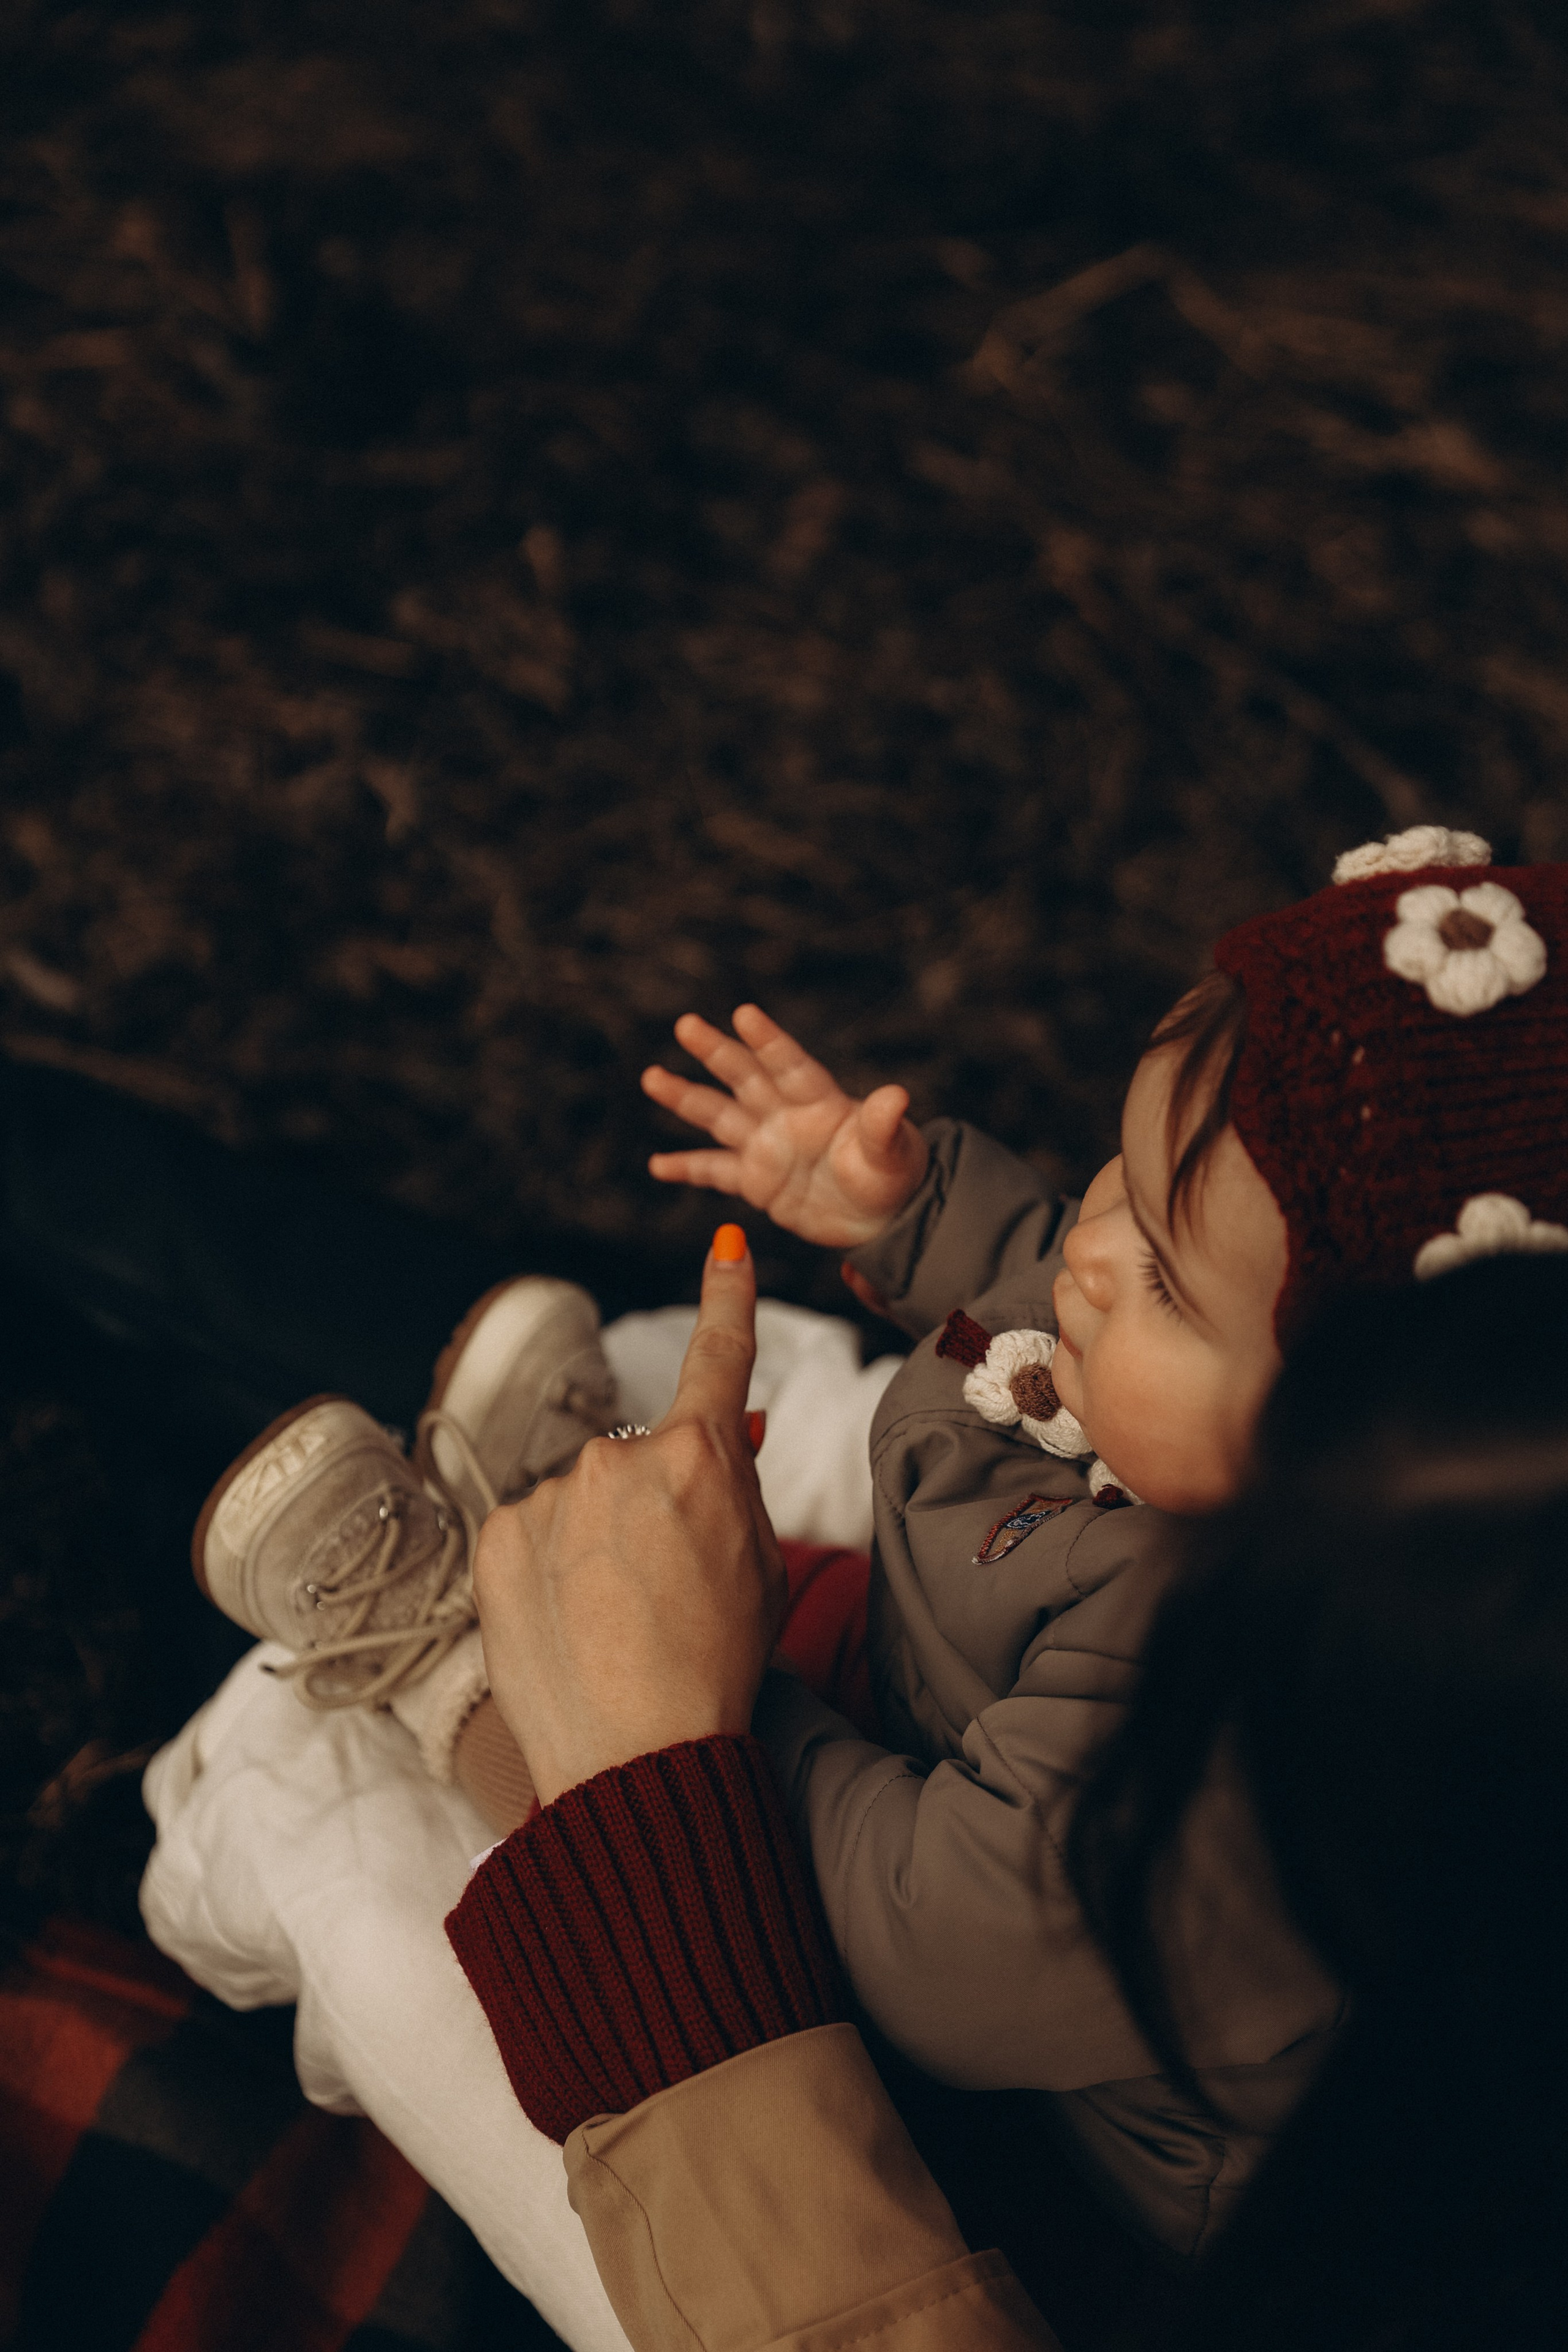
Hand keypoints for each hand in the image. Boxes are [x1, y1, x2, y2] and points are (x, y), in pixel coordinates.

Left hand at [471, 1227, 786, 1806]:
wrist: (635, 1759)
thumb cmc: (716, 1669)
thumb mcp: (762, 1567)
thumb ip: (737, 1488)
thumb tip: (726, 1431)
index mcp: (701, 1459)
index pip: (721, 1356)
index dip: (728, 1297)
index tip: (727, 1246)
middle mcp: (620, 1458)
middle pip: (645, 1462)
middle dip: (657, 1507)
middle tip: (671, 1592)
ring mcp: (551, 1496)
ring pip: (584, 1502)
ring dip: (598, 1544)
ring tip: (617, 1626)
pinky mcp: (497, 1537)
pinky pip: (533, 1533)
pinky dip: (550, 1569)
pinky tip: (571, 1626)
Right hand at [641, 1004, 928, 1247]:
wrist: (881, 1217)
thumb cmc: (893, 1176)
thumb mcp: (893, 1152)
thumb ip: (884, 1126)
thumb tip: (897, 1096)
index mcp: (820, 1101)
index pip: (789, 1065)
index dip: (768, 1041)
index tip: (745, 1014)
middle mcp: (786, 1115)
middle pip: (745, 1078)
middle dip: (716, 1051)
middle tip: (686, 1024)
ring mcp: (767, 1145)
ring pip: (719, 1116)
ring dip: (685, 1098)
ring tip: (652, 1077)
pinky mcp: (756, 1180)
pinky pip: (714, 1171)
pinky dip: (687, 1168)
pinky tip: (658, 1165)